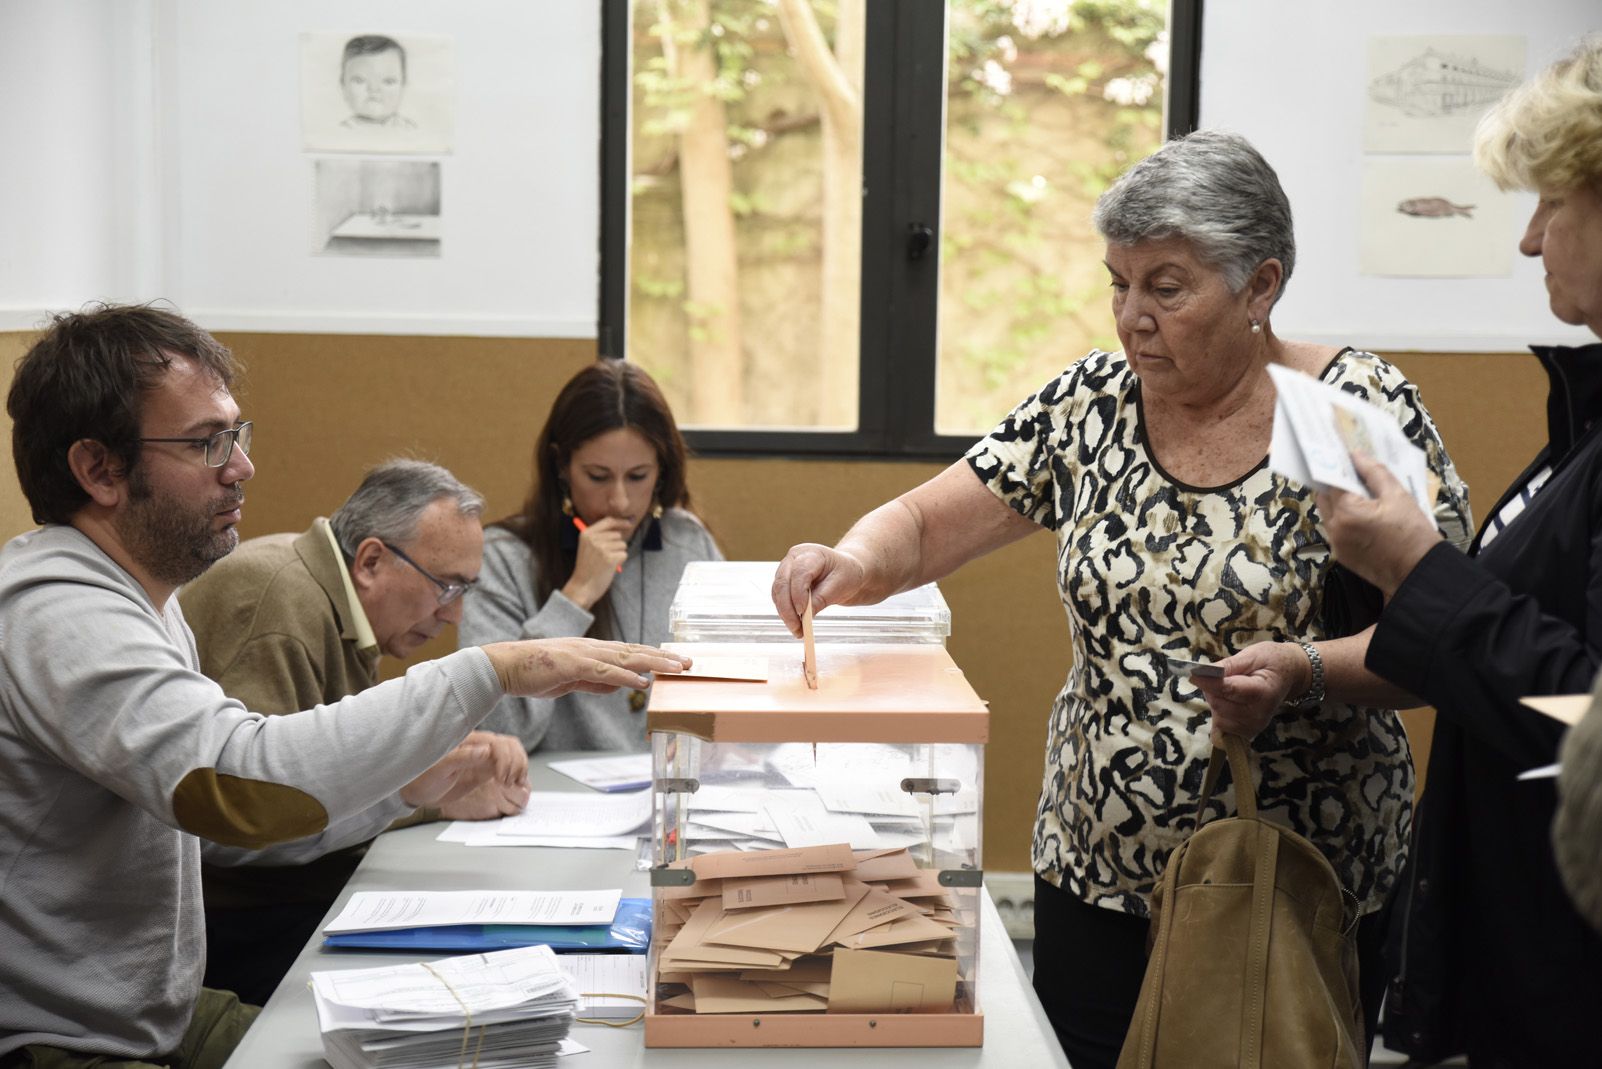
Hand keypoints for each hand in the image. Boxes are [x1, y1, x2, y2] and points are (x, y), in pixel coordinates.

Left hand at [405, 732, 529, 814]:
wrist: (417, 793)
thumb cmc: (422, 779)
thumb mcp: (438, 769)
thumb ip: (461, 758)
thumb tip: (486, 750)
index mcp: (467, 742)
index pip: (497, 743)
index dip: (505, 759)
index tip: (502, 779)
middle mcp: (478, 746)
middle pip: (509, 745)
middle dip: (516, 763)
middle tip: (510, 783)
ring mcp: (483, 758)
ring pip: (512, 753)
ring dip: (519, 766)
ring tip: (515, 783)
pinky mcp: (486, 769)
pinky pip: (508, 765)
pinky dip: (517, 773)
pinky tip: (517, 784)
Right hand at [481, 636, 691, 698]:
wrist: (503, 667)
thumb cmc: (534, 673)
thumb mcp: (570, 680)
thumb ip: (593, 682)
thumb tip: (618, 685)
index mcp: (591, 651)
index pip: (630, 652)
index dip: (655, 656)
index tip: (676, 661)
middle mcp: (591, 648)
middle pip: (635, 651)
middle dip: (664, 657)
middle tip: (690, 662)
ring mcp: (582, 654)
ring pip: (625, 657)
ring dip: (653, 662)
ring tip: (675, 668)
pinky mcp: (571, 665)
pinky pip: (602, 671)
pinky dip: (624, 675)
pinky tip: (641, 679)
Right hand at [563, 516, 630, 608]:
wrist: (583, 586)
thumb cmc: (587, 568)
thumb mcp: (588, 547)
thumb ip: (601, 535)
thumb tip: (622, 526)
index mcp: (587, 534)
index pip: (609, 521)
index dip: (621, 521)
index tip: (630, 522)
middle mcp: (594, 539)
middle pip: (617, 534)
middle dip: (617, 545)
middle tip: (606, 556)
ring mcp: (602, 548)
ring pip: (622, 545)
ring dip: (618, 553)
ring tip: (606, 562)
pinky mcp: (610, 558)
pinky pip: (624, 554)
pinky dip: (620, 561)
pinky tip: (609, 567)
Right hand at [770, 543, 868, 637]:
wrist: (845, 571)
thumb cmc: (846, 573)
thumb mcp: (841, 585)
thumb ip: (822, 598)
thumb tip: (806, 615)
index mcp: (811, 553)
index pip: (799, 572)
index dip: (798, 593)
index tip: (803, 613)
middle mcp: (794, 558)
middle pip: (782, 583)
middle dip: (787, 608)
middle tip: (796, 628)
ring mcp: (786, 568)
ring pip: (777, 592)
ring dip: (785, 613)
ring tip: (797, 630)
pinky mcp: (784, 581)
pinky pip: (779, 598)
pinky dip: (785, 612)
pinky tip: (795, 624)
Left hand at [1192, 642, 1310, 741]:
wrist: (1289, 676)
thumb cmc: (1270, 662)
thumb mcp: (1252, 655)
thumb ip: (1228, 665)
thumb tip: (1203, 672)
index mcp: (1262, 692)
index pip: (1228, 690)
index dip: (1208, 682)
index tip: (1193, 673)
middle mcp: (1258, 714)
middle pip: (1219, 704)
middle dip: (1212, 689)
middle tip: (1224, 676)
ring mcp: (1253, 726)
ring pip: (1218, 716)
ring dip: (1216, 701)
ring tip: (1230, 689)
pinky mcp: (1247, 733)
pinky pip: (1221, 730)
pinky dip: (1219, 716)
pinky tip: (1227, 704)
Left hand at [1318, 452, 1440, 597]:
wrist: (1419, 573)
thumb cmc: (1413, 534)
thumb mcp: (1398, 496)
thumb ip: (1374, 472)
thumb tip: (1357, 456)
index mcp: (1346, 512)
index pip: (1332, 481)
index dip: (1339, 468)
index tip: (1344, 458)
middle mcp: (1335, 528)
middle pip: (1325, 497)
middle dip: (1336, 485)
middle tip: (1354, 476)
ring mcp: (1336, 544)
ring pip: (1328, 514)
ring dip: (1339, 503)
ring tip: (1363, 497)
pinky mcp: (1341, 555)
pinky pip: (1335, 530)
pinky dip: (1344, 520)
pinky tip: (1364, 517)